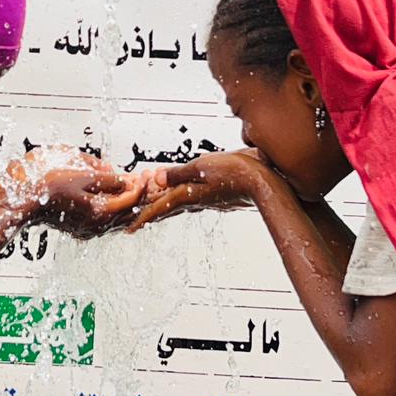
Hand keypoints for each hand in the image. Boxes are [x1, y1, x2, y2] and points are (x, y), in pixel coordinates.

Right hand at [39, 169, 142, 239]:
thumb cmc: (50, 190)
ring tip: (129, 188)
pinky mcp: (83, 229)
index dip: (140, 185)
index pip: (131, 200)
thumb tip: (124, 180)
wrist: (27, 204)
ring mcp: (90, 230)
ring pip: (118, 219)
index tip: (142, 174)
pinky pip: (106, 222)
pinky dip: (114, 210)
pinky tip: (112, 199)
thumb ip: (107, 179)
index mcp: (100, 213)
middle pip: (128, 213)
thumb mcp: (82, 177)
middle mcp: (98, 226)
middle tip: (141, 181)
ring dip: (126, 203)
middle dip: (137, 196)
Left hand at [128, 149, 289, 231]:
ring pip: (179, 204)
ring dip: (163, 203)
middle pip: (166, 209)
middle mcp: (196, 200)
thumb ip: (179, 173)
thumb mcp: (203, 167)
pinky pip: (192, 198)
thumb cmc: (237, 173)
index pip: (159, 208)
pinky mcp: (217, 195)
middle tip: (134, 220)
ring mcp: (207, 199)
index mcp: (189, 195)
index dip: (141, 216)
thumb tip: (156, 178)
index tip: (128, 228)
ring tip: (152, 204)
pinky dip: (179, 196)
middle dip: (149, 212)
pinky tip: (182, 193)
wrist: (267, 183)